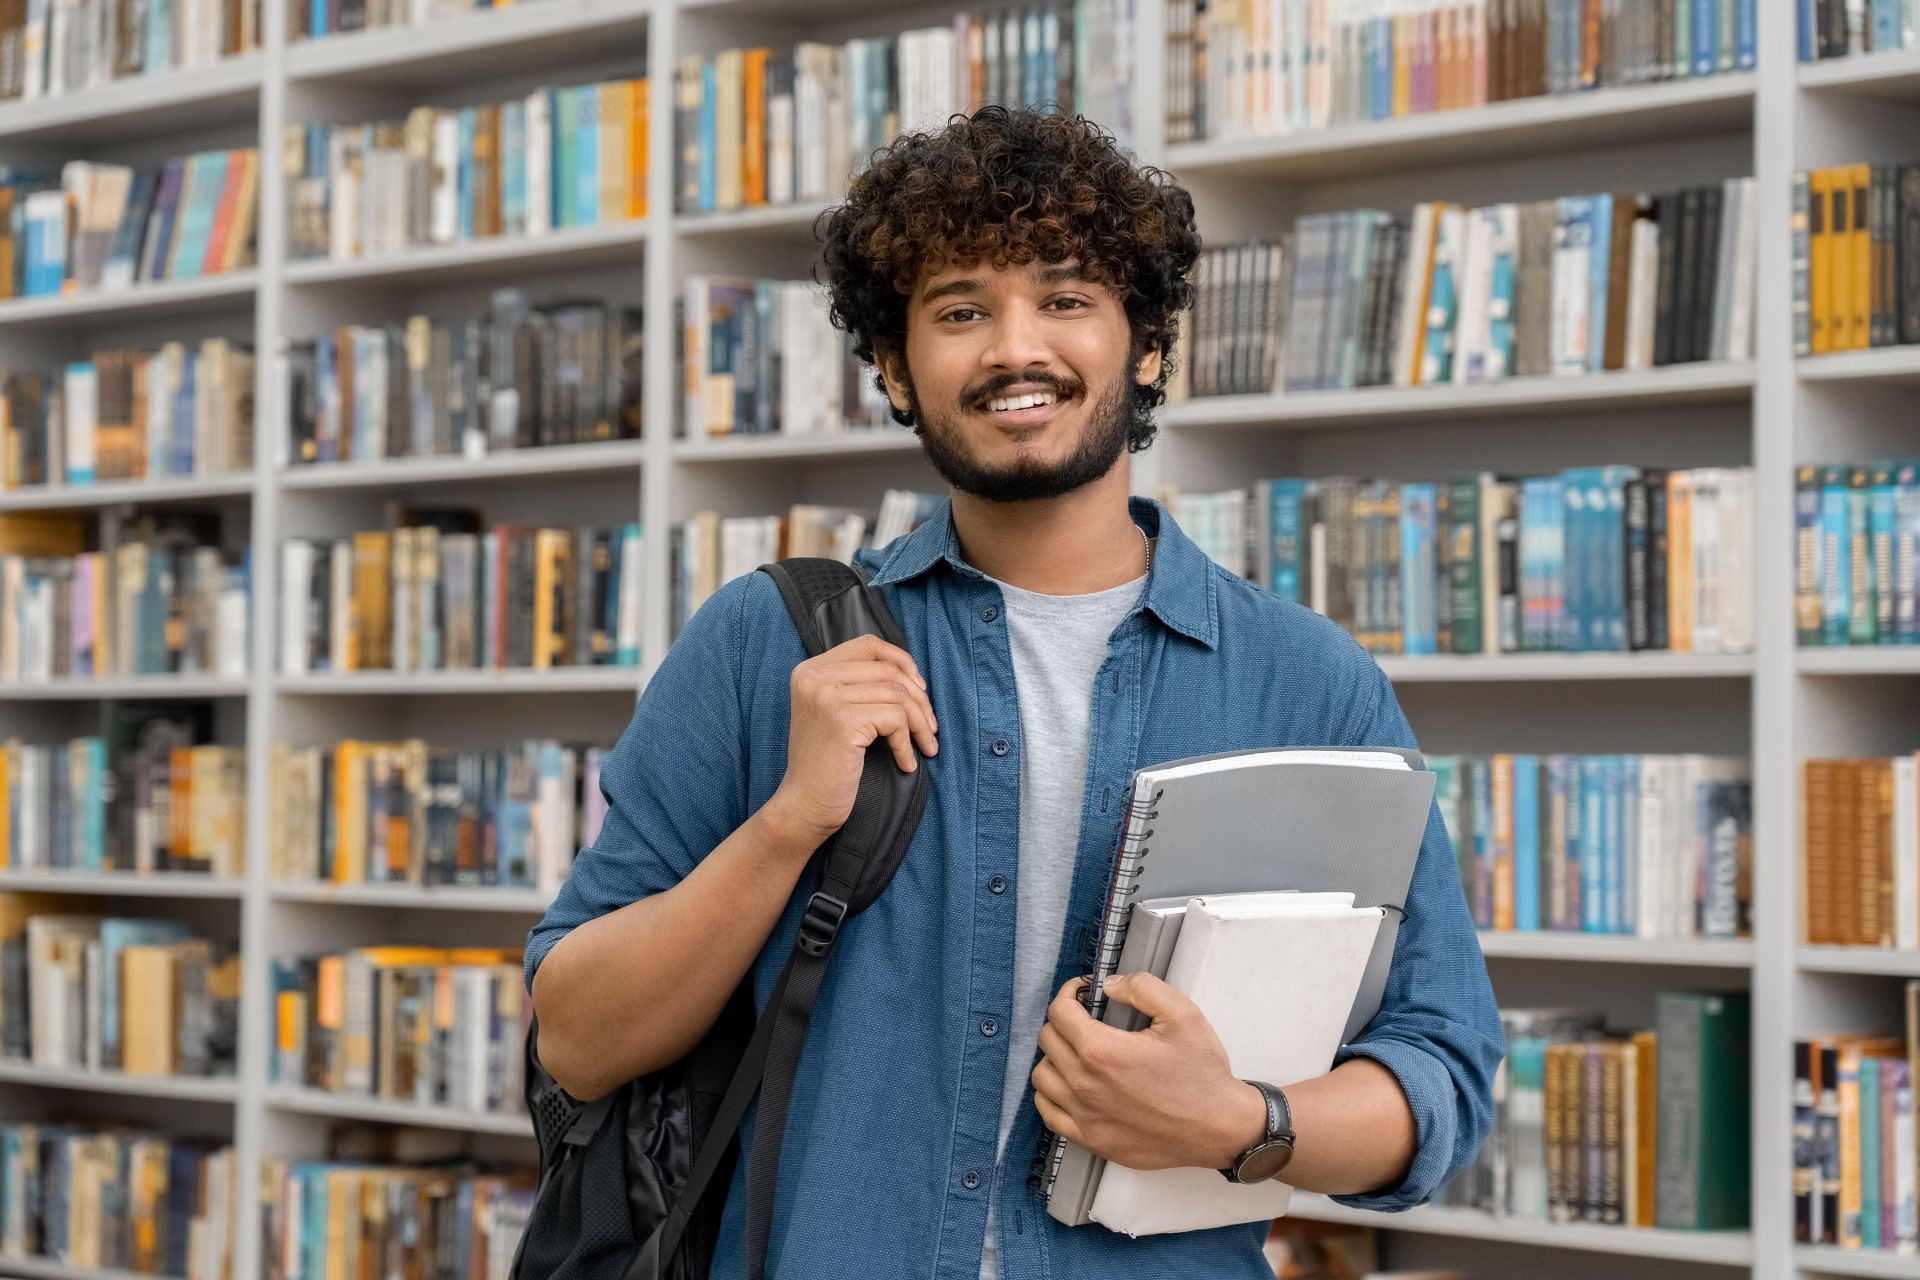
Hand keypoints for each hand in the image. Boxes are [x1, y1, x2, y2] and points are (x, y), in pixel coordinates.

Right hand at [766, 634, 937, 848]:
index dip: (902, 662)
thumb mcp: (836, 713)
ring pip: (897, 695)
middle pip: (888, 671)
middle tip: (930, 728)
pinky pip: (895, 720)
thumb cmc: (826, 765)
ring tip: (924, 747)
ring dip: (920, 724)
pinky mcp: (842, 720)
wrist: (804, 806)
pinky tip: (906, 764)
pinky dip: (907, 744)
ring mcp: (826, 696)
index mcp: (811, 670)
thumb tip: (912, 674)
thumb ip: (859, 686)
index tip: (920, 690)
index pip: (869, 645)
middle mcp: (814, 676)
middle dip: (919, 700)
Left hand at [1030, 972, 1266, 1172]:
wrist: (1219, 1128)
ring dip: (1055, 1057)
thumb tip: (1109, 985)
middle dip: (1063, 1020)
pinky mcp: (1091, 1140)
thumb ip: (1142, 988)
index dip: (1068, 993)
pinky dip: (1052, 1094)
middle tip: (1084, 1018)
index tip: (1082, 992)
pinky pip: (1049, 1113)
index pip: (1059, 1013)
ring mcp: (1085, 1117)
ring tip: (1078, 1051)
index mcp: (1102, 1052)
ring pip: (1042, 1077)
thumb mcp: (1182, 1015)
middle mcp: (1085, 1085)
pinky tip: (1071, 1085)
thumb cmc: (1202, 1074)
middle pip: (1047, 1040)